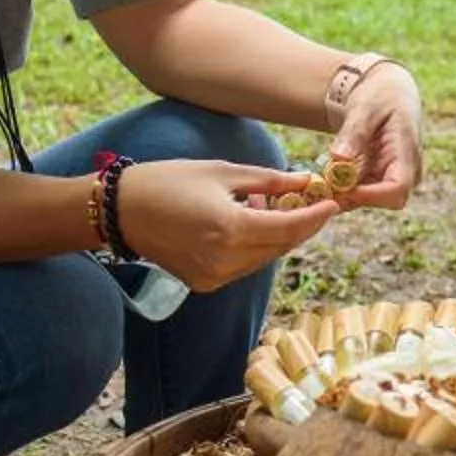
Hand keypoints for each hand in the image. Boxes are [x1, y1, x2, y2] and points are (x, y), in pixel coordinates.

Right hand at [114, 160, 338, 292]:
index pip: (288, 227)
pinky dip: (255, 247)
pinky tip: (251, 225)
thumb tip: (305, 181)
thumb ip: (268, 181)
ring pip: (264, 258)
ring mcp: (215, 276)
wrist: (122, 211)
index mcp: (231, 229)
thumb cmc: (169, 181)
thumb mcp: (223, 172)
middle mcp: (226, 260)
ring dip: (278, 237)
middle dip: (301, 226)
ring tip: (278, 209)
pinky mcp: (205, 283)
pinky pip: (244, 266)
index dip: (315, 217)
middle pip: (280, 246)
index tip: (333, 204)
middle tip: (313, 203)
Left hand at [327, 63, 423, 209]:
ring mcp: (392, 177)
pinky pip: (359, 193)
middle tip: (319, 186)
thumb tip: (338, 157)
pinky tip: (321, 179)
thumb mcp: (366, 107)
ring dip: (341, 195)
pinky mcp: (378, 180)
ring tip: (316, 181)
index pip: (398, 187)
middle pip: (383, 200)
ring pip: (368, 200)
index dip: (370, 195)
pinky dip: (339, 189)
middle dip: (350, 197)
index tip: (340, 188)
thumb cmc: (381, 95)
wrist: (388, 93)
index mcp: (408, 151)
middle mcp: (406, 171)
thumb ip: (354, 132)